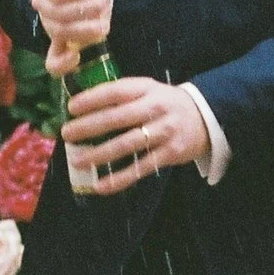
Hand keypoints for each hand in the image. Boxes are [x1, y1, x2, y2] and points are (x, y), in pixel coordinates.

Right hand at [32, 0, 113, 78]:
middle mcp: (42, 3)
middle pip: (58, 13)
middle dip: (88, 8)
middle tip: (105, 0)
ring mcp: (48, 25)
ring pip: (59, 33)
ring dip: (87, 29)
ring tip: (104, 22)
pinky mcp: (57, 45)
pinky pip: (52, 61)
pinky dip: (63, 63)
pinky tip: (77, 55)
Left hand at [62, 75, 210, 194]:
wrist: (206, 116)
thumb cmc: (165, 103)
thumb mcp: (148, 90)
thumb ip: (121, 95)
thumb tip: (82, 105)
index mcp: (146, 89)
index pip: (115, 92)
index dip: (92, 99)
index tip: (71, 108)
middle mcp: (155, 109)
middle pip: (117, 118)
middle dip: (89, 127)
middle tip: (67, 135)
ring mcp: (164, 132)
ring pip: (127, 145)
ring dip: (100, 154)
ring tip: (78, 161)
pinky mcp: (170, 154)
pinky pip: (141, 168)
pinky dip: (120, 179)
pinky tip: (101, 185)